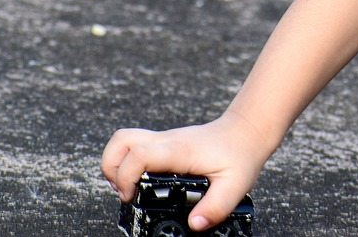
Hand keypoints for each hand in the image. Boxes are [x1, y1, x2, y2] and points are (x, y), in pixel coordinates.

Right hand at [102, 111, 267, 231]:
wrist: (246, 132)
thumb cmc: (240, 155)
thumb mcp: (235, 186)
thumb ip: (215, 208)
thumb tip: (194, 225)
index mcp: (179, 151)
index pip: (139, 154)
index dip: (126, 176)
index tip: (130, 197)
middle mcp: (167, 141)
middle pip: (121, 141)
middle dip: (111, 168)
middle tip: (125, 193)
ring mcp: (164, 140)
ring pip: (125, 140)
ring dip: (116, 164)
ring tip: (128, 189)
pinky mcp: (164, 144)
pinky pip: (135, 147)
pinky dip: (128, 163)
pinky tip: (142, 183)